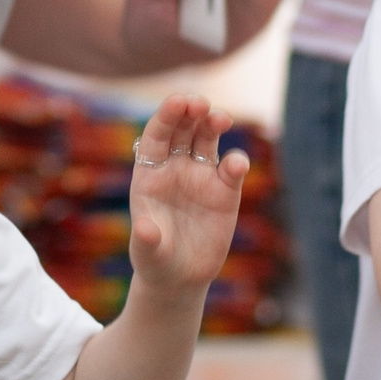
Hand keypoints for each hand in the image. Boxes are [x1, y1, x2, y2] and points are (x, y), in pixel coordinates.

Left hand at [128, 97, 247, 298]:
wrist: (180, 277)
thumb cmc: (156, 261)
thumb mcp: (148, 253)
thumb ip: (146, 240)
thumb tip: (145, 228)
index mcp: (149, 175)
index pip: (156, 137)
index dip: (166, 117)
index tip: (178, 102)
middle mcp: (175, 169)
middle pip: (182, 130)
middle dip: (190, 112)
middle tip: (200, 104)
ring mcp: (200, 177)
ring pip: (207, 139)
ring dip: (213, 124)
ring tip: (220, 118)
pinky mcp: (225, 191)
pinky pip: (231, 169)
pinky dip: (236, 162)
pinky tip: (236, 165)